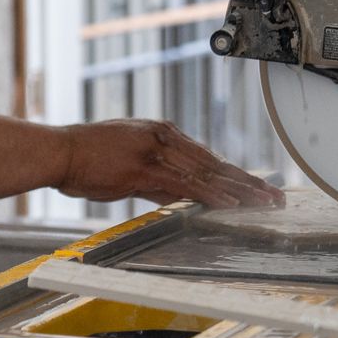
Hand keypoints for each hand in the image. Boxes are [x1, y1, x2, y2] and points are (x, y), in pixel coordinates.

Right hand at [55, 120, 283, 208]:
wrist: (62, 151)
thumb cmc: (87, 159)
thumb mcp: (127, 165)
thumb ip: (156, 179)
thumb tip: (177, 196)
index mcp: (161, 132)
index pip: (206, 157)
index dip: (233, 174)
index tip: (254, 186)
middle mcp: (165, 137)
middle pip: (215, 164)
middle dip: (248, 182)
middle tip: (275, 195)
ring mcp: (158, 152)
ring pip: (208, 174)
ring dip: (240, 190)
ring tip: (264, 202)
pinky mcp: (147, 168)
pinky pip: (188, 185)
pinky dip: (213, 195)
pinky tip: (231, 205)